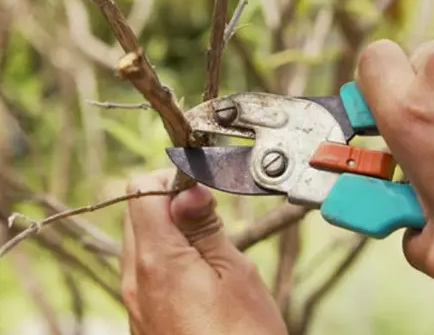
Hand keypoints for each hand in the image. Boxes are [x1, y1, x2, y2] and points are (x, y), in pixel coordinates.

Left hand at [120, 169, 286, 334]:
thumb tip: (188, 188)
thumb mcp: (236, 273)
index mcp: (156, 261)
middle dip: (170, 202)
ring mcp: (135, 302)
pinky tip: (201, 273)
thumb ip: (205, 227)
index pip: (142, 191)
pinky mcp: (143, 319)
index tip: (203, 187)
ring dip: (170, 230)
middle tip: (211, 215)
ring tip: (211, 245)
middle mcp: (134, 280)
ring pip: (141, 242)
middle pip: (137, 214)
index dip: (173, 179)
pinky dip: (167, 258)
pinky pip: (146, 272)